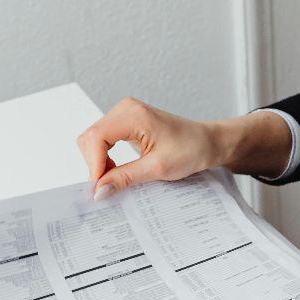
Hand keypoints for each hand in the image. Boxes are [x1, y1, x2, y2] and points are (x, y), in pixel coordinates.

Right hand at [76, 98, 291, 197]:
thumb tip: (99, 190)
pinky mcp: (126, 122)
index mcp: (133, 115)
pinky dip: (105, 157)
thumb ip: (124, 178)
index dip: (94, 165)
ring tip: (115, 179)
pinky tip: (117, 170)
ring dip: (99, 162)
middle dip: (95, 164)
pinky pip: (104, 139)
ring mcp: (125, 114)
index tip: (100, 189)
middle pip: (90, 138)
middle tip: (108, 187)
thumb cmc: (192, 149)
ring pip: (94, 139)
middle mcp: (125, 109)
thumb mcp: (158, 169)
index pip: (96, 138)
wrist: (208, 142)